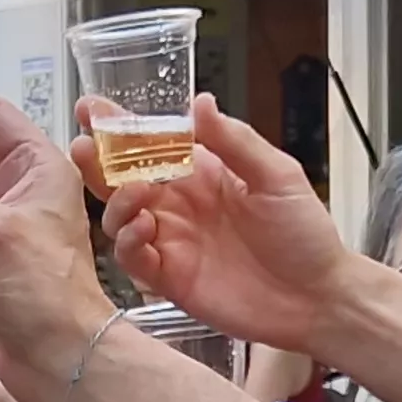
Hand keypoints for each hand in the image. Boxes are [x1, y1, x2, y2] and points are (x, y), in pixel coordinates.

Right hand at [96, 94, 360, 357]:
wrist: (317, 298)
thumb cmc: (306, 235)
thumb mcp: (277, 175)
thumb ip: (235, 141)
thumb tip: (199, 104)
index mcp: (204, 174)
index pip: (153, 144)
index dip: (121, 127)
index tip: (94, 108)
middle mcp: (181, 206)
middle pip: (124, 178)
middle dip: (98, 161)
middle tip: (84, 146)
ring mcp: (173, 242)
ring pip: (121, 217)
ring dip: (116, 201)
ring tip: (134, 192)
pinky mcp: (171, 279)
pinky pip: (132, 259)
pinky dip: (128, 242)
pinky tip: (143, 229)